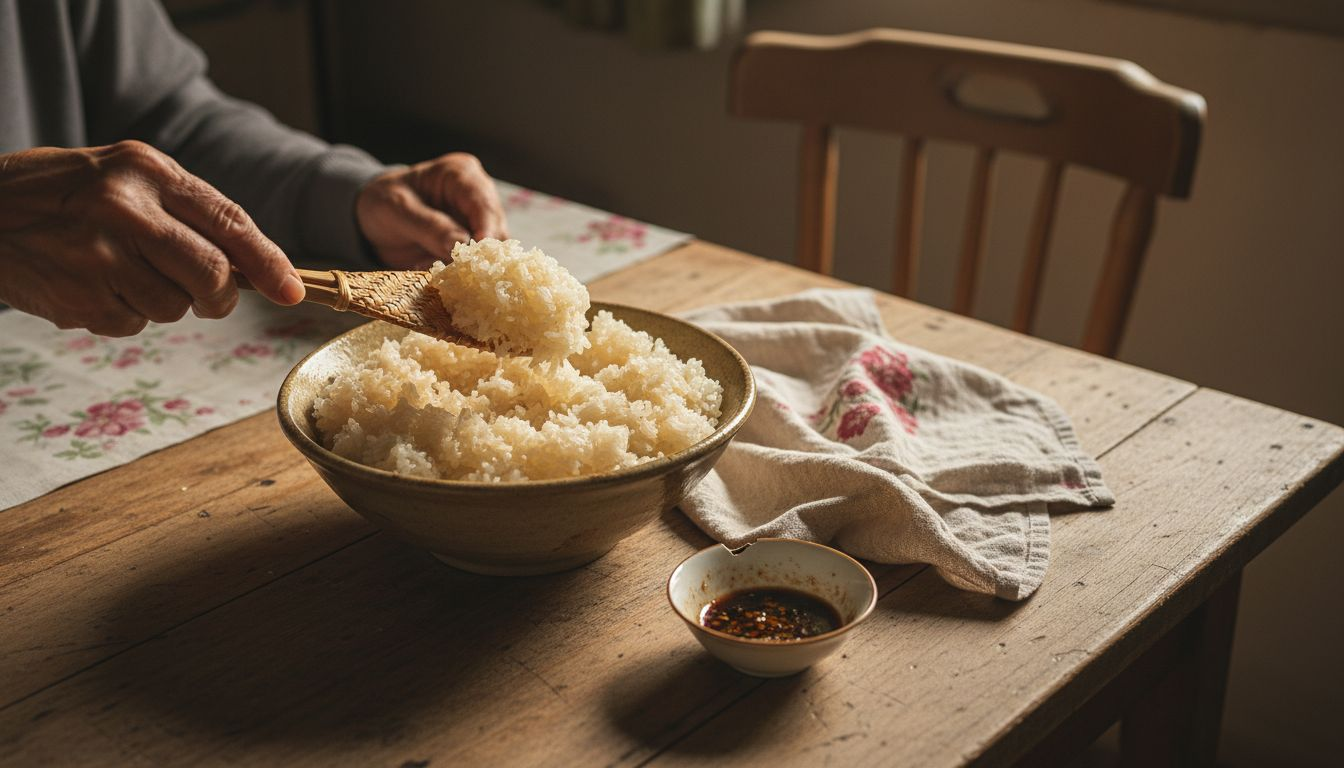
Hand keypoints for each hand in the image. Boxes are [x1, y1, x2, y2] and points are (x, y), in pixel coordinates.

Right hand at [0, 141, 303, 336]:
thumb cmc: (59, 195)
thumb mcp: (123, 178)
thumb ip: (186, 212)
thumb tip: (254, 264)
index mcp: (146, 170)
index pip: (229, 221)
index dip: (268, 262)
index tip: (293, 290)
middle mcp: (125, 208)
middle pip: (212, 274)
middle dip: (220, 296)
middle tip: (209, 299)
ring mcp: (99, 255)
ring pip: (174, 306)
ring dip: (161, 303)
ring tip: (119, 274)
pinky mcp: (79, 297)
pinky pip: (133, 323)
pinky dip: (123, 314)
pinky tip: (91, 286)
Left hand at [355, 152, 507, 269]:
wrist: (373, 218)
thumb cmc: (383, 202)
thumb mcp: (397, 209)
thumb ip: (429, 226)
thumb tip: (461, 244)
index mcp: (461, 174)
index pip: (483, 202)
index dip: (486, 229)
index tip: (479, 253)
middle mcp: (478, 196)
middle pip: (496, 229)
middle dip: (479, 254)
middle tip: (460, 272)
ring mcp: (479, 222)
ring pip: (492, 251)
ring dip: (469, 267)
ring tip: (438, 270)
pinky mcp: (474, 246)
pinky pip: (478, 265)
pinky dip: (461, 274)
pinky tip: (437, 272)